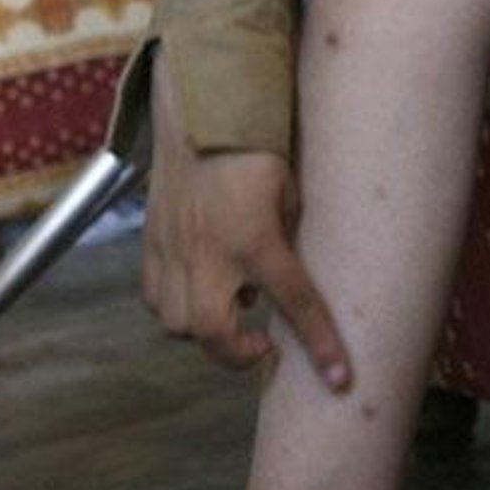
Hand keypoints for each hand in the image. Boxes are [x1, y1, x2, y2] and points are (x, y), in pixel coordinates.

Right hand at [141, 52, 351, 389]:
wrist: (199, 109)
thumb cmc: (255, 145)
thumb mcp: (291, 188)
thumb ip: (289, 237)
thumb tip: (293, 277)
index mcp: (254, 236)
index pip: (295, 302)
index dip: (320, 345)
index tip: (340, 381)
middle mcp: (208, 250)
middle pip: (211, 332)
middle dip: (239, 353)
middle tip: (263, 343)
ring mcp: (172, 247)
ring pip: (176, 322)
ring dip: (205, 330)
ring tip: (230, 309)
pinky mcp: (150, 240)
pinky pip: (154, 296)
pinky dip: (175, 306)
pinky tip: (197, 289)